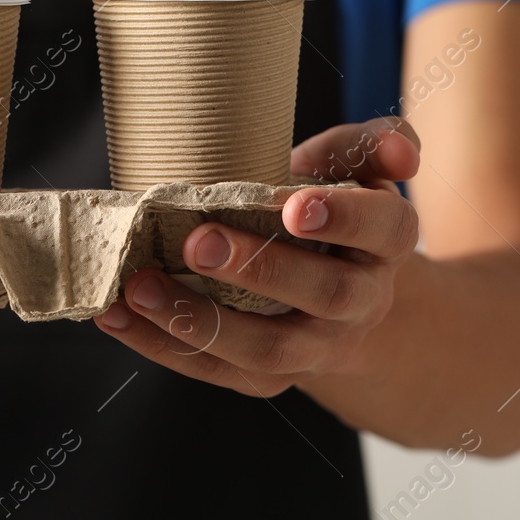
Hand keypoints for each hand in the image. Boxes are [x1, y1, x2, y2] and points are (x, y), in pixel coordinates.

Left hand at [94, 117, 421, 395]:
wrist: (335, 281)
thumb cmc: (323, 206)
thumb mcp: (348, 167)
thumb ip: (369, 145)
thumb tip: (402, 156)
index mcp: (386, 241)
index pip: (383, 228)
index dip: (345, 217)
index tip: (296, 206)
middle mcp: (361, 301)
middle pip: (324, 295)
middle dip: (261, 270)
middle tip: (199, 240)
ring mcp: (317, 347)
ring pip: (269, 350)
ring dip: (200, 320)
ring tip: (140, 286)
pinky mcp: (269, 374)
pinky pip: (219, 371)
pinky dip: (162, 345)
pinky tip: (117, 315)